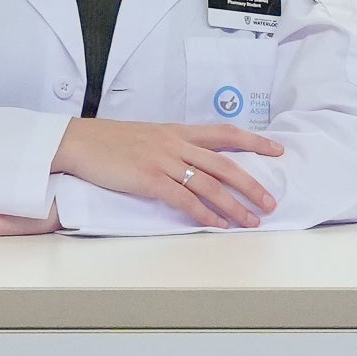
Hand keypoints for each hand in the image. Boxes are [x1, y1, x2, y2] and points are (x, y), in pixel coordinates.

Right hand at [50, 117, 284, 226]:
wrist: (78, 142)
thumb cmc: (109, 142)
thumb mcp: (148, 136)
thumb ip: (172, 146)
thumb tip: (192, 162)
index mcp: (178, 131)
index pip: (225, 133)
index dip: (254, 141)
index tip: (277, 150)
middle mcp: (176, 143)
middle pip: (225, 164)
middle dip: (252, 184)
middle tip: (271, 201)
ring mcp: (163, 161)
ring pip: (209, 184)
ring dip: (234, 206)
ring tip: (251, 221)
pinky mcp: (149, 179)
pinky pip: (183, 199)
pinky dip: (204, 213)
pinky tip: (217, 224)